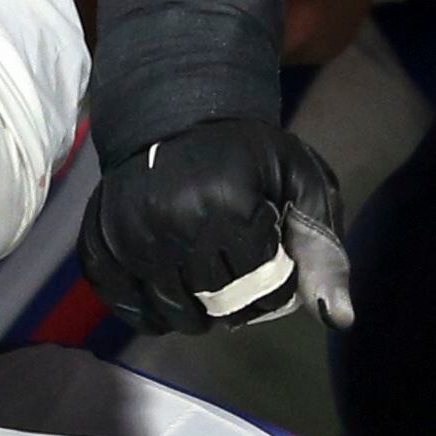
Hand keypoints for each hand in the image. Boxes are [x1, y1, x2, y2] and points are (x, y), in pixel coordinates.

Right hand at [79, 119, 352, 334]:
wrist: (172, 118)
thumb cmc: (248, 156)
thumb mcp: (302, 186)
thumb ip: (324, 253)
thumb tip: (338, 318)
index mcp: (228, 203)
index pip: (265, 289)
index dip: (276, 283)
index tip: (269, 256)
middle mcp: (170, 221)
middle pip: (217, 306)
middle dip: (238, 302)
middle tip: (238, 272)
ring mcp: (126, 235)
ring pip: (172, 314)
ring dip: (195, 312)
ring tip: (204, 282)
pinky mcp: (97, 245)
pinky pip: (126, 307)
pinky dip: (149, 310)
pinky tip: (166, 287)